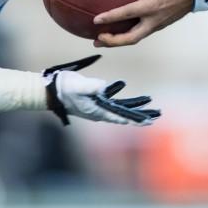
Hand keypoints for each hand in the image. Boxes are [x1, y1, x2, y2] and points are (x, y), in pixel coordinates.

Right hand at [43, 55, 159, 124]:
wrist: (50, 90)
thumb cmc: (64, 89)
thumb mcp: (78, 87)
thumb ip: (91, 87)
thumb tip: (105, 86)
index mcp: (98, 110)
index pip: (121, 116)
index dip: (135, 119)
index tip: (148, 122)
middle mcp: (100, 110)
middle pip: (125, 112)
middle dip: (141, 113)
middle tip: (157, 114)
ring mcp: (97, 104)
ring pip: (120, 105)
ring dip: (133, 104)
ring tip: (147, 101)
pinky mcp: (92, 97)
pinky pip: (109, 97)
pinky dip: (118, 92)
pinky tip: (121, 85)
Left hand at [92, 0, 193, 46]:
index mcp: (151, 6)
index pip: (126, 14)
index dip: (110, 18)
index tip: (96, 20)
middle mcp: (153, 20)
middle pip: (130, 38)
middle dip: (112, 41)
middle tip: (96, 39)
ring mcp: (157, 24)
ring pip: (135, 38)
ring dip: (119, 41)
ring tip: (103, 39)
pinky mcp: (160, 25)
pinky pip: (141, 32)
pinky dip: (128, 33)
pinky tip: (120, 27)